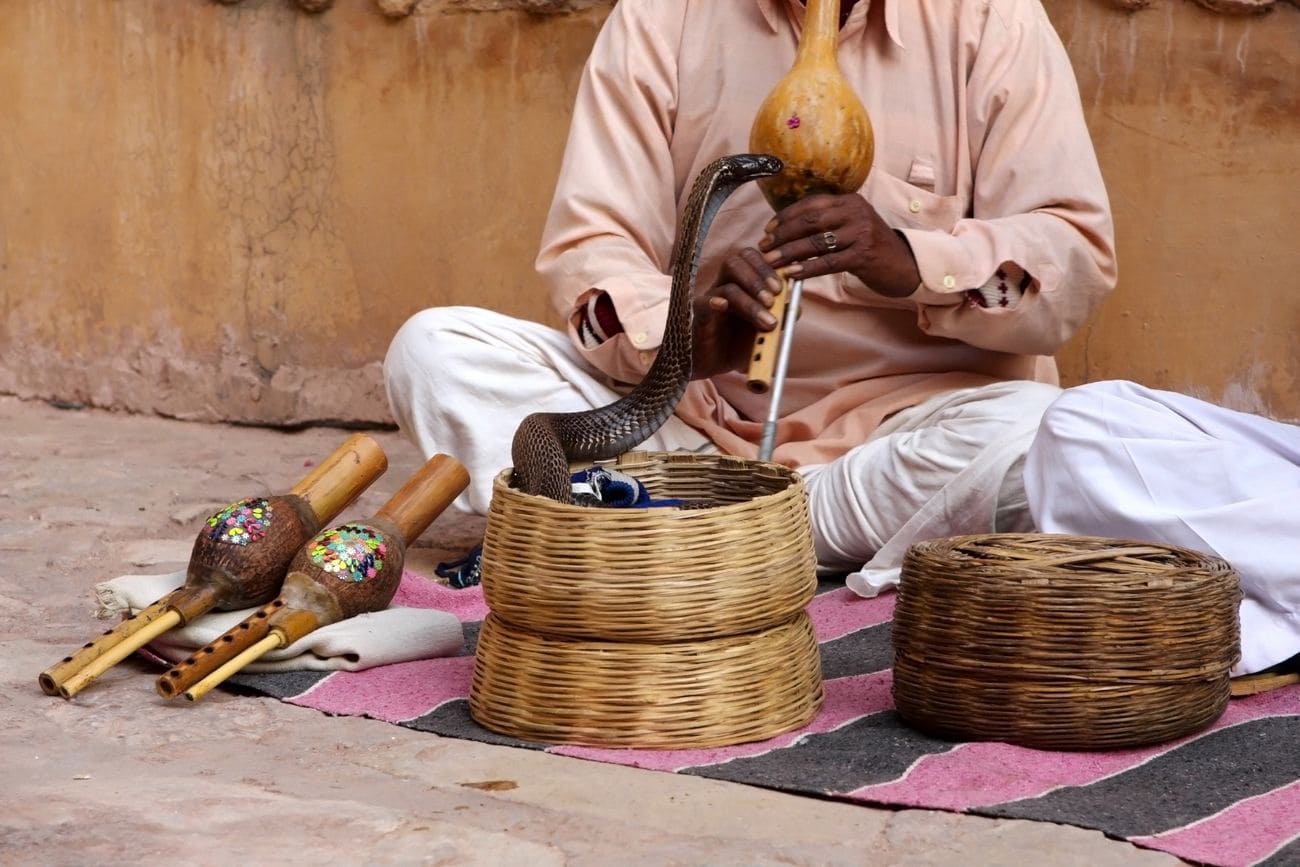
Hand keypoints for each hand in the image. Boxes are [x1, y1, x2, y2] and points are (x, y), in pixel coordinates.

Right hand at [691, 247, 784, 379]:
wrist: (716, 365)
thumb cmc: (739, 344)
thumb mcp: (765, 330)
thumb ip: (780, 316)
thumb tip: (797, 306)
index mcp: (741, 283)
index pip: (751, 258)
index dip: (768, 266)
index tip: (783, 286)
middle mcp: (724, 286)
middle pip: (735, 262)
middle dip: (758, 277)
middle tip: (773, 298)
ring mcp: (710, 299)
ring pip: (728, 287)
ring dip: (750, 302)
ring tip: (768, 322)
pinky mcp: (699, 316)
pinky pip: (705, 303)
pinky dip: (715, 302)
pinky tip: (724, 308)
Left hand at [759, 193, 920, 297]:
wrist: (904, 264)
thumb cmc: (871, 247)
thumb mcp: (851, 226)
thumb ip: (827, 223)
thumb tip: (787, 230)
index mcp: (849, 201)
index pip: (810, 204)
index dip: (785, 217)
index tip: (768, 230)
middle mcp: (855, 212)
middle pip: (810, 221)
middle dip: (783, 235)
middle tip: (764, 248)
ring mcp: (861, 233)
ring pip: (816, 242)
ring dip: (789, 253)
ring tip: (772, 262)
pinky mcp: (863, 256)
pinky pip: (828, 262)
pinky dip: (808, 268)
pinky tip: (792, 274)